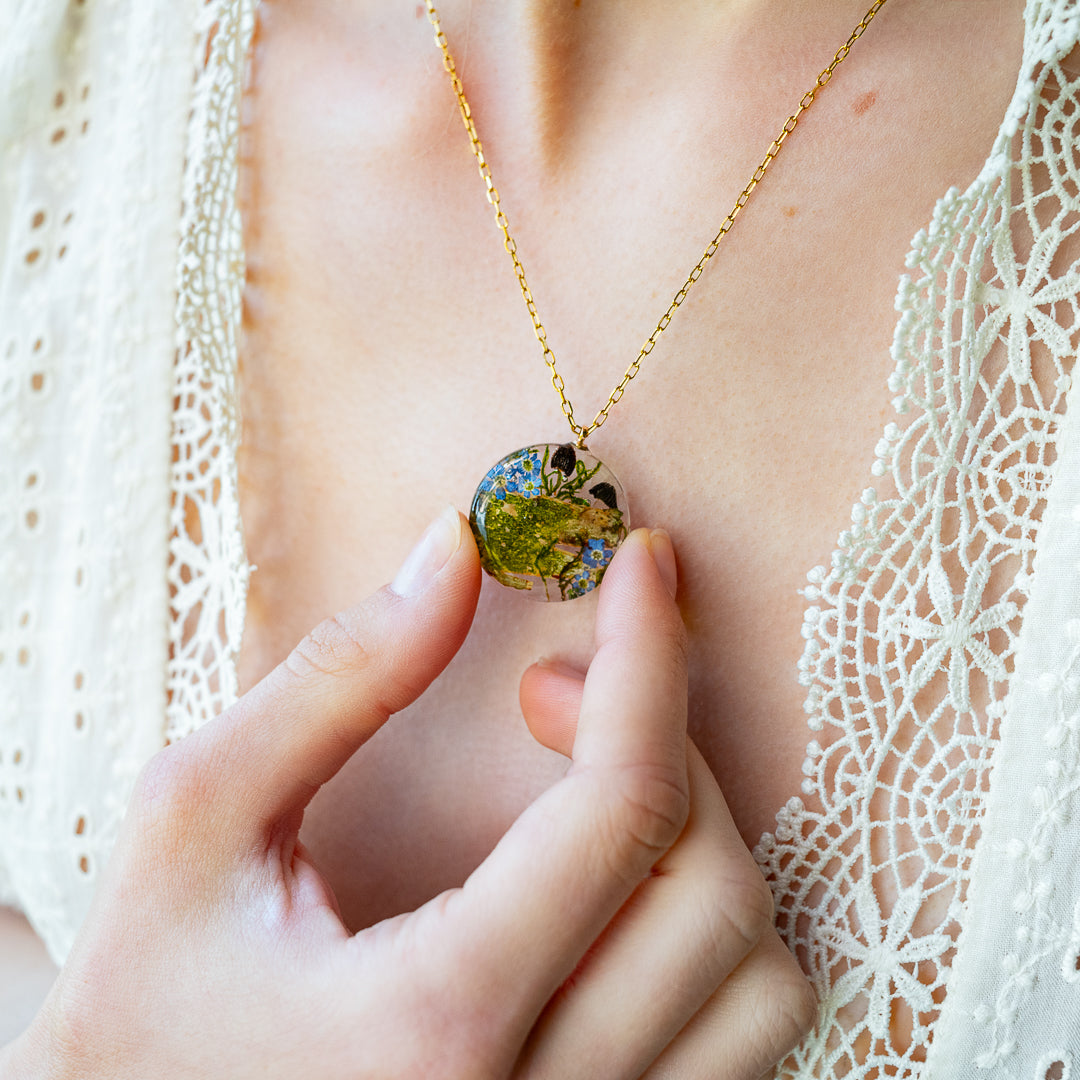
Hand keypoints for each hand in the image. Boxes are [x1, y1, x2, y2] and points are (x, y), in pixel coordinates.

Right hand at [3, 511, 812, 1079]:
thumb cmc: (138, 1016)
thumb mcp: (196, 826)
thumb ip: (337, 680)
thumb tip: (456, 553)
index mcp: (437, 1017)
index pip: (618, 806)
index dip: (647, 657)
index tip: (642, 565)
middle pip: (707, 884)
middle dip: (656, 737)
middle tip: (549, 687)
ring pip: (755, 979)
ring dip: (699, 836)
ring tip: (587, 790)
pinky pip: (738, 1048)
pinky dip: (709, 936)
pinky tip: (618, 885)